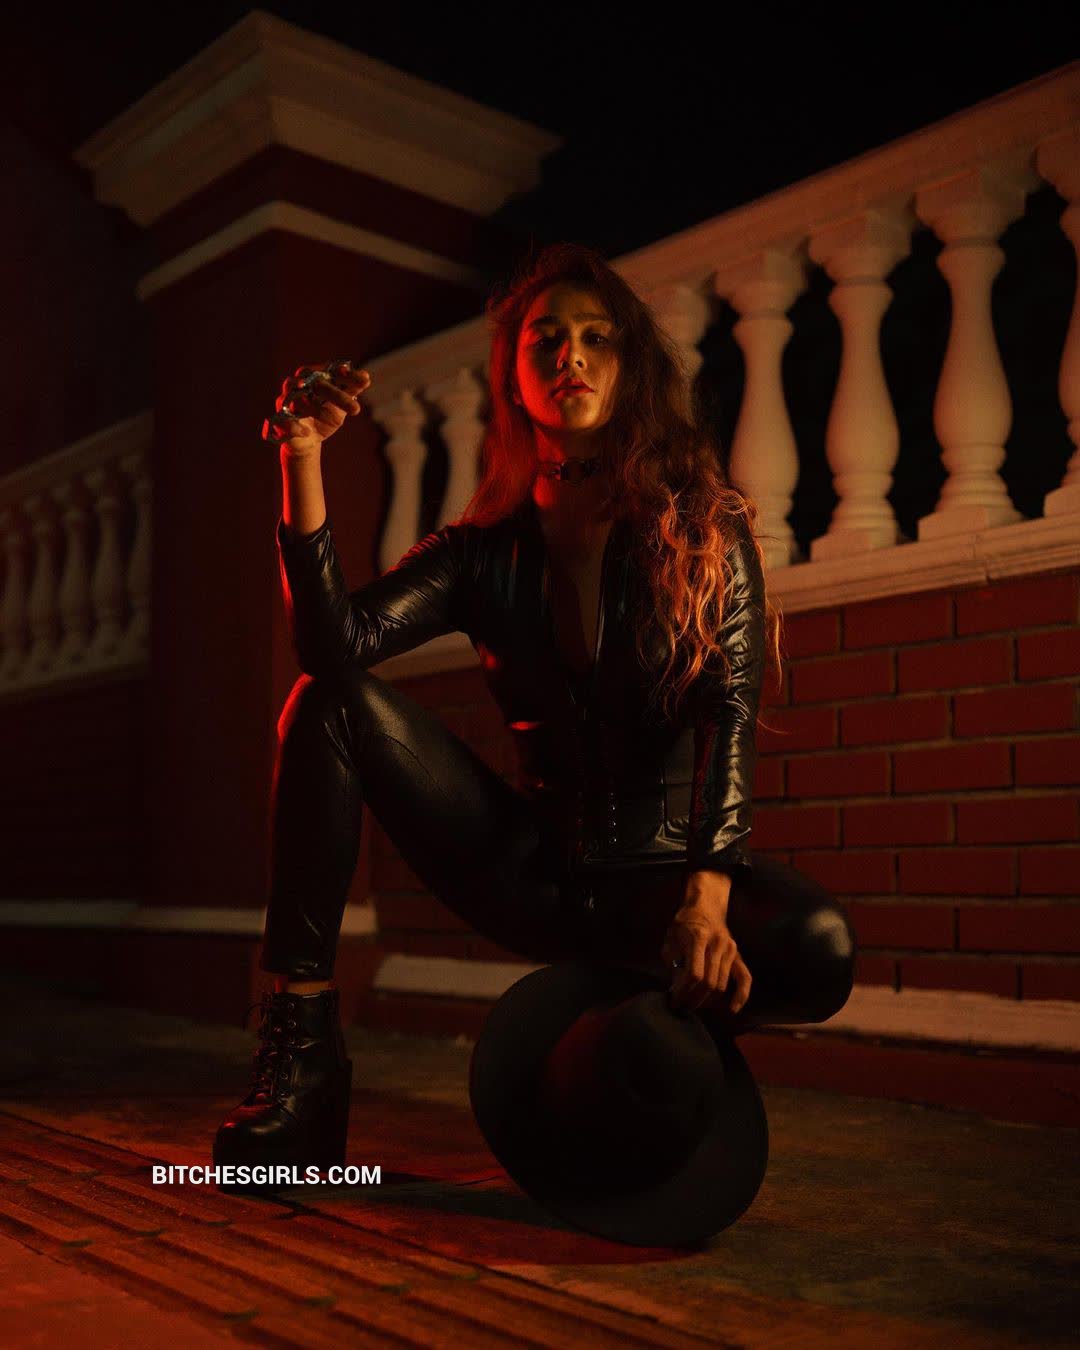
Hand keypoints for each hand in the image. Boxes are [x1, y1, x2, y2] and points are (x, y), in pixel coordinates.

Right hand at [262, 361, 371, 456]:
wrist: (308, 441)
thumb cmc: (325, 416)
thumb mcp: (342, 405)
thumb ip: (351, 390)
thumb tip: (366, 377)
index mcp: (312, 375)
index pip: (330, 370)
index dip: (344, 374)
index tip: (363, 380)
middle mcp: (296, 384)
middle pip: (317, 384)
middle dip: (337, 395)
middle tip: (357, 409)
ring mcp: (285, 401)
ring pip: (298, 400)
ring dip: (316, 409)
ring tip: (334, 420)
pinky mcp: (278, 420)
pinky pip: (283, 421)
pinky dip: (295, 427)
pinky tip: (307, 432)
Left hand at [661, 875, 750, 1013]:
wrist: (706, 906)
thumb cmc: (684, 923)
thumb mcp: (671, 939)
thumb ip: (673, 963)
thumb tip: (676, 990)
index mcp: (698, 937)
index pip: (694, 974)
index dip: (683, 992)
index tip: (674, 1001)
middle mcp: (717, 944)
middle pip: (709, 982)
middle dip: (694, 999)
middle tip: (682, 1008)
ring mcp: (730, 949)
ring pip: (722, 984)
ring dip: (707, 1000)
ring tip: (693, 1004)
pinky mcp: (738, 954)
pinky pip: (745, 978)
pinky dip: (741, 996)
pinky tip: (732, 1009)